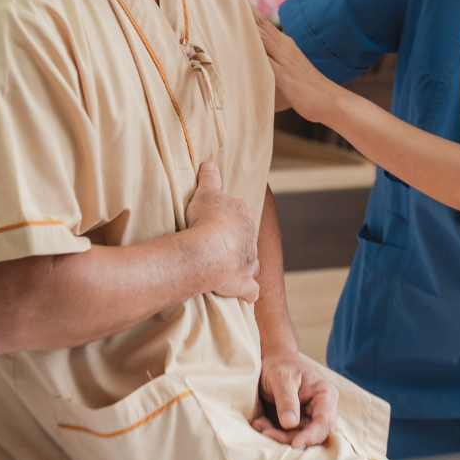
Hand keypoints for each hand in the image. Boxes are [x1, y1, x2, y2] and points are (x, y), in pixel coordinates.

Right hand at [185, 162, 260, 302]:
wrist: (209, 250)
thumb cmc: (207, 219)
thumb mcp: (206, 192)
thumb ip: (210, 177)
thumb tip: (209, 162)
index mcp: (244, 218)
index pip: (240, 216)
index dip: (230, 220)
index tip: (219, 222)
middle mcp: (251, 240)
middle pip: (248, 239)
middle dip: (239, 242)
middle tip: (224, 246)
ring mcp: (250, 262)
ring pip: (253, 263)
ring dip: (247, 266)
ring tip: (234, 268)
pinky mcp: (244, 284)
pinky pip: (251, 291)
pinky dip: (250, 294)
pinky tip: (247, 297)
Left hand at [250, 4, 339, 123]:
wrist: (331, 100)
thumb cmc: (309, 90)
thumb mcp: (289, 70)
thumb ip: (273, 64)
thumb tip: (257, 65)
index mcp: (284, 45)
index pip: (262, 22)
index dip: (247, 8)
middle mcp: (284, 47)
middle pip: (259, 23)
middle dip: (243, 7)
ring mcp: (284, 59)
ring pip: (261, 36)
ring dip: (245, 23)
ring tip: (227, 8)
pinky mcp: (284, 75)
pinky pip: (264, 61)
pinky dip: (252, 51)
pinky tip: (239, 45)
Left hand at [251, 347, 338, 448]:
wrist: (270, 362)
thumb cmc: (280, 365)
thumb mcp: (282, 378)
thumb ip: (287, 400)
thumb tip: (291, 424)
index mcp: (324, 395)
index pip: (324, 422)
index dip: (312, 436)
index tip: (295, 445)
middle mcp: (319, 410)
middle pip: (311, 435)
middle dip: (289, 438)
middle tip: (266, 433)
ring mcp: (306, 418)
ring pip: (296, 438)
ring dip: (277, 437)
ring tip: (259, 426)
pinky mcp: (294, 425)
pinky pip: (285, 436)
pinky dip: (272, 433)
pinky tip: (259, 424)